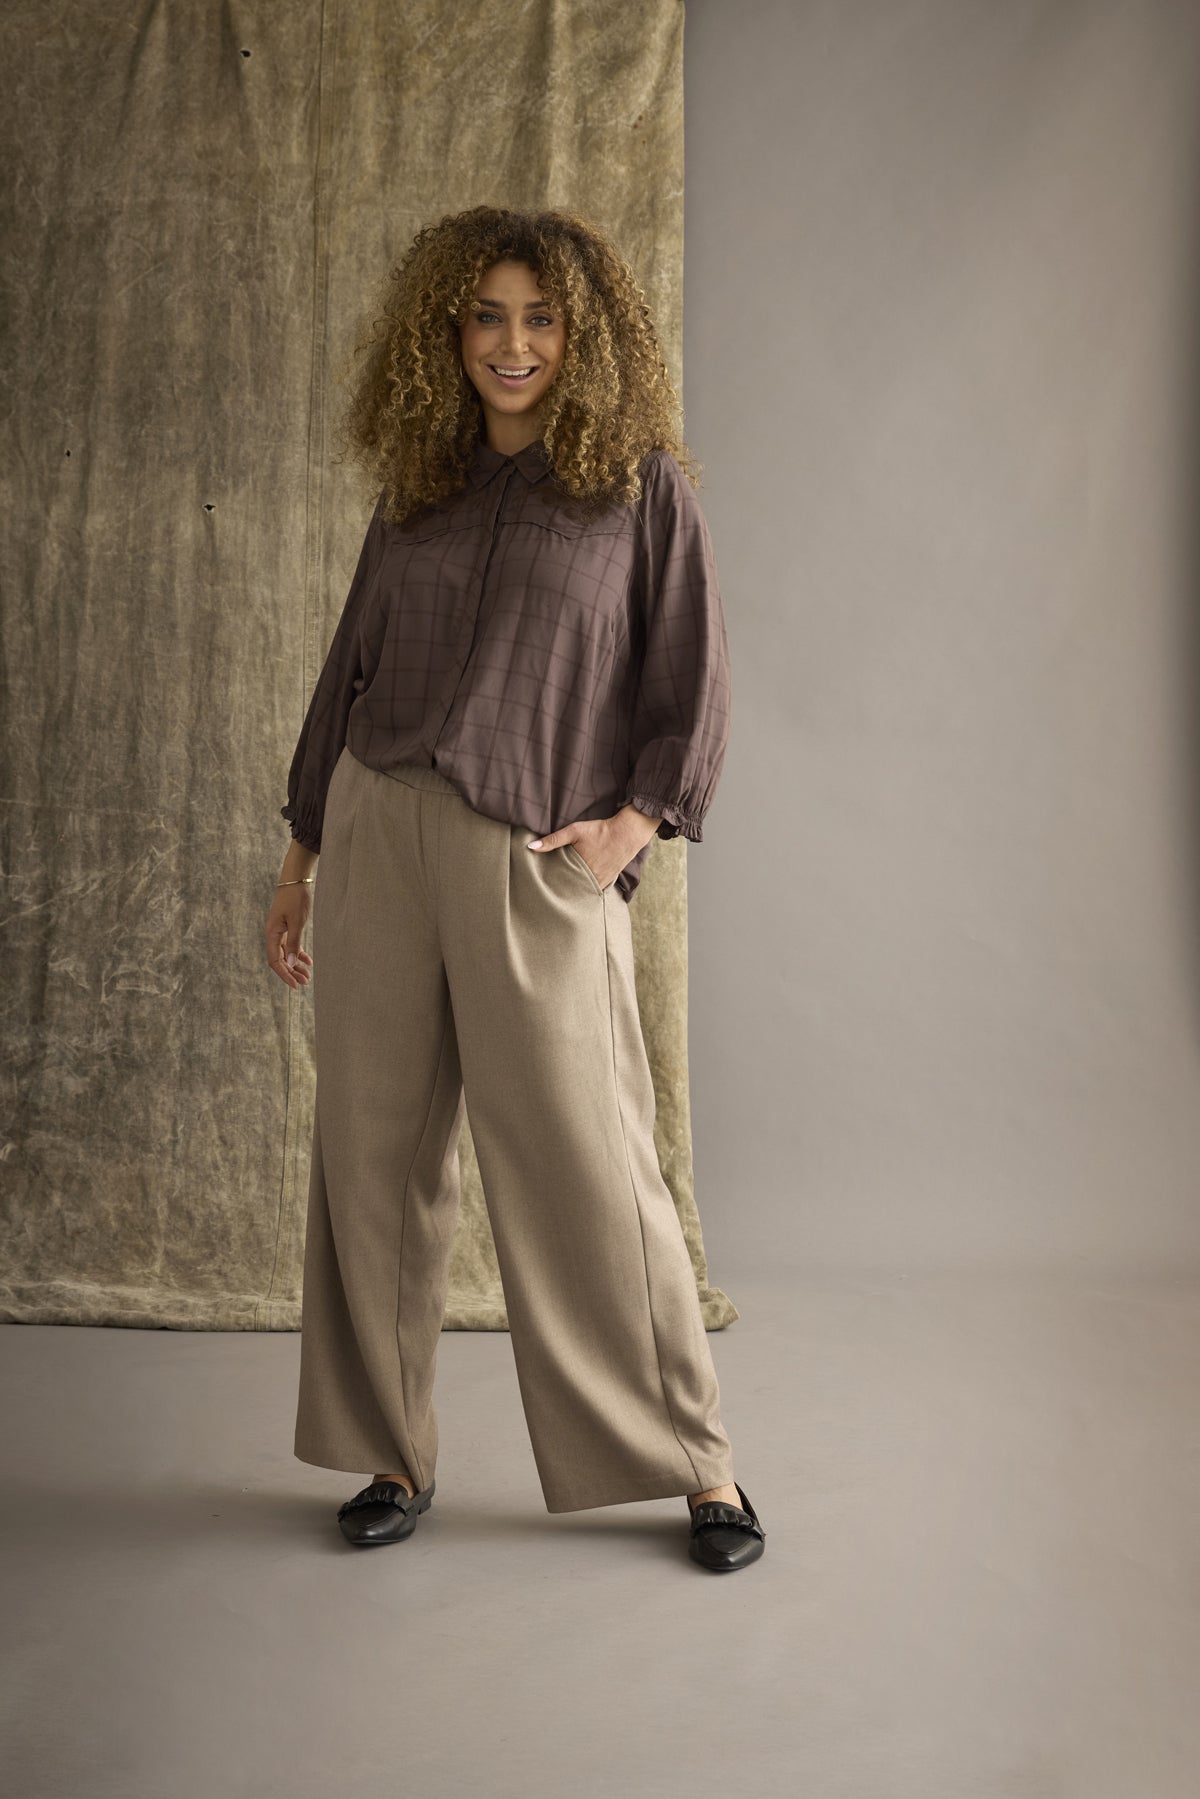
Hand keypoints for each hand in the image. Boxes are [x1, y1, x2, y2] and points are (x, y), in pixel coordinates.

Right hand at [266, 846, 317, 988]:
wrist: (296, 877)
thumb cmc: (296, 897)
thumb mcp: (297, 921)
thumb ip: (294, 942)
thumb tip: (291, 963)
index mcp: (272, 933)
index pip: (275, 960)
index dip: (284, 974)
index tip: (296, 985)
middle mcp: (273, 933)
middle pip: (280, 959)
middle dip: (292, 972)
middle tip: (305, 982)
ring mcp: (280, 929)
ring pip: (287, 953)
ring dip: (296, 964)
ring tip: (308, 976)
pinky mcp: (287, 925)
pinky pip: (291, 944)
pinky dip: (299, 953)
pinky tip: (309, 961)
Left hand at [527, 804, 661, 890]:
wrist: (627, 833)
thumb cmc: (600, 831)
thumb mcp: (574, 831)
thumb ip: (553, 840)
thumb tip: (531, 847)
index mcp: (579, 868)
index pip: (559, 882)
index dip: (550, 884)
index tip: (540, 885)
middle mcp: (589, 879)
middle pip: (570, 890)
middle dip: (560, 891)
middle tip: (548, 892)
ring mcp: (600, 882)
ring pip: (582, 892)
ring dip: (573, 892)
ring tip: (561, 895)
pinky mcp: (608, 882)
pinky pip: (594, 891)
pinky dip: (586, 891)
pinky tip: (578, 891)